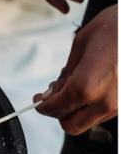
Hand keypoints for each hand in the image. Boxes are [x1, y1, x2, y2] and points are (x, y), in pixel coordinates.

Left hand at [34, 5, 116, 134]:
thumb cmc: (115, 28)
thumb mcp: (81, 46)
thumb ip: (66, 74)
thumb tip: (51, 93)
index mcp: (86, 87)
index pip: (56, 109)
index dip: (43, 106)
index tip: (39, 99)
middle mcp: (105, 102)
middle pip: (72, 125)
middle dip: (60, 113)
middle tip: (55, 96)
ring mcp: (119, 105)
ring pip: (89, 121)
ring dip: (78, 109)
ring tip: (77, 85)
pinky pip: (104, 112)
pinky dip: (94, 105)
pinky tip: (93, 86)